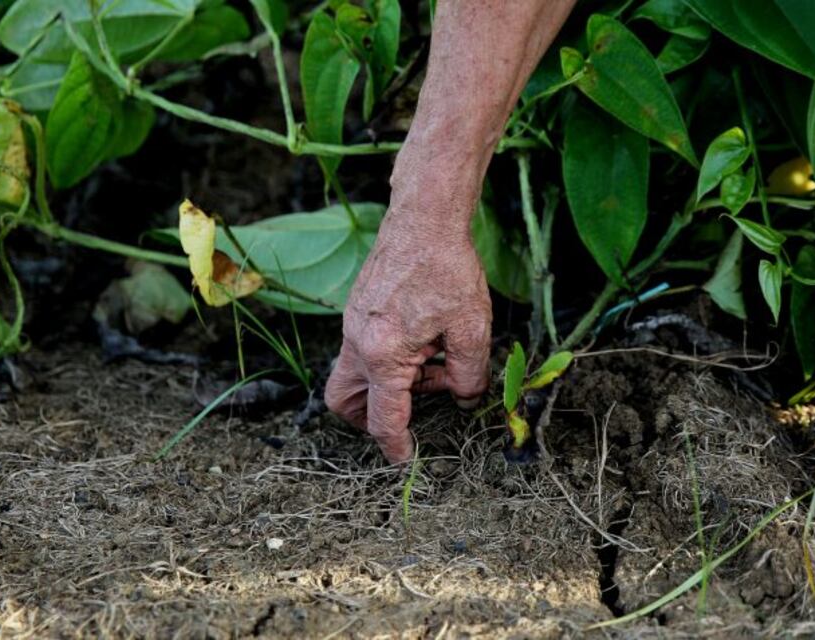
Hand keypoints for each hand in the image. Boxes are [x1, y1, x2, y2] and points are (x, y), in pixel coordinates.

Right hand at [325, 210, 491, 463]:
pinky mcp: (358, 309)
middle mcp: (357, 342)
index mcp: (382, 354)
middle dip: (368, 417)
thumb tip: (466, 400)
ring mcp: (352, 324)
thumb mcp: (471, 329)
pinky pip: (364, 348)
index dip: (395, 445)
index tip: (404, 459)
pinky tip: (426, 339)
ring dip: (389, 383)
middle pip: (343, 401)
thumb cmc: (447, 268)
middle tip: (407, 413)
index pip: (382, 418)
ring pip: (355, 373)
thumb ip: (468, 375)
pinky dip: (389, 358)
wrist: (424, 218)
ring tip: (433, 364)